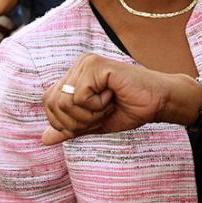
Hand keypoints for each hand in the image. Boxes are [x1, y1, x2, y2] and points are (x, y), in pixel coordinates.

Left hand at [41, 53, 189, 145]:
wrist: (158, 103)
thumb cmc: (130, 110)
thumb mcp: (94, 124)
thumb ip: (70, 128)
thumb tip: (43, 139)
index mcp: (75, 75)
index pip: (49, 103)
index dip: (66, 121)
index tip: (95, 118)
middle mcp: (79, 65)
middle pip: (53, 103)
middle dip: (77, 120)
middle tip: (102, 113)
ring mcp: (87, 63)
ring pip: (64, 101)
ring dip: (89, 113)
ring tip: (109, 104)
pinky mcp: (96, 65)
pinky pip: (79, 96)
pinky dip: (96, 106)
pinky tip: (113, 96)